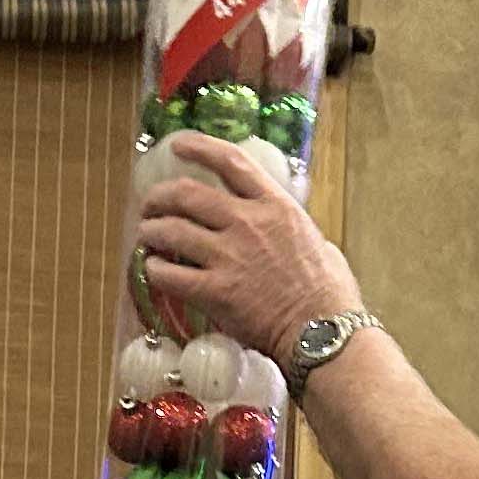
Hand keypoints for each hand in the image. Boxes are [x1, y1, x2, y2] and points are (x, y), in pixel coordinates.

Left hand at [136, 133, 362, 365]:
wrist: (324, 333)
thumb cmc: (331, 295)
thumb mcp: (320, 244)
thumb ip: (293, 231)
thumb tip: (286, 230)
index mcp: (276, 207)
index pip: (231, 162)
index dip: (199, 147)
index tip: (178, 145)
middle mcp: (248, 224)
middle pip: (188, 194)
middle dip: (160, 196)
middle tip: (151, 205)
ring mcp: (229, 257)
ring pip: (171, 230)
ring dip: (151, 231)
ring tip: (147, 236)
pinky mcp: (215, 291)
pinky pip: (169, 274)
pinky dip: (155, 269)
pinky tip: (153, 270)